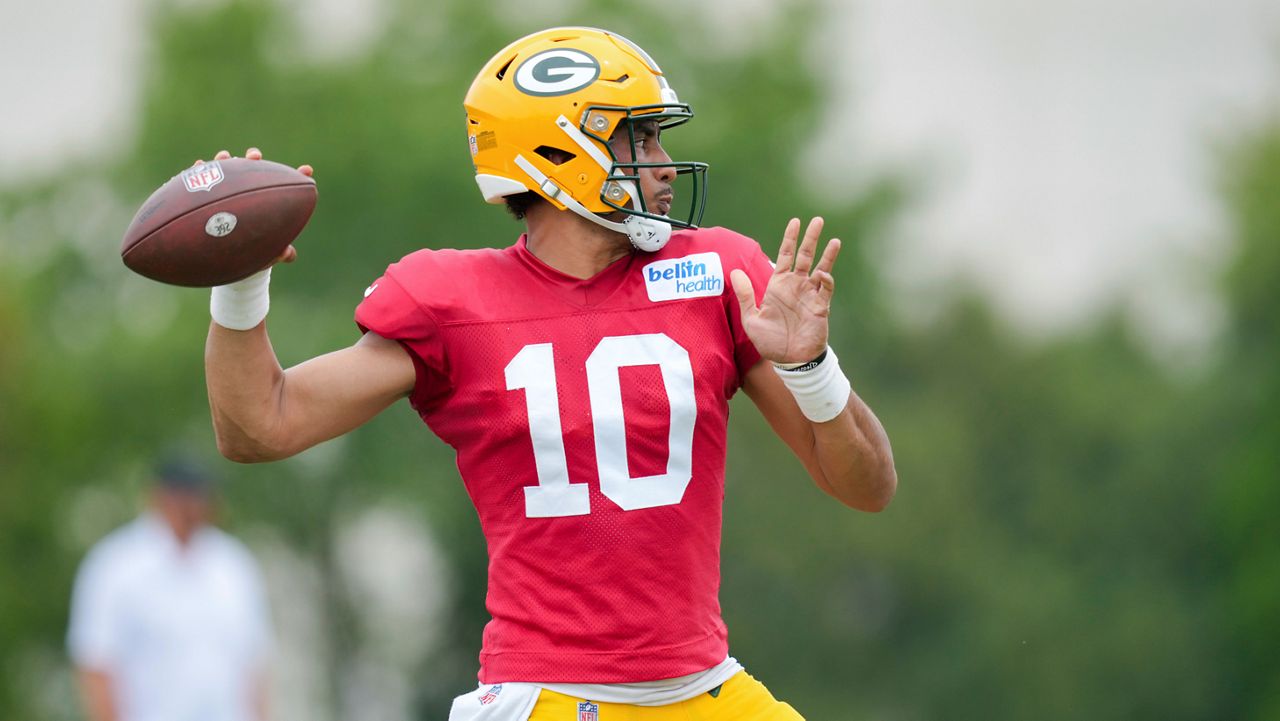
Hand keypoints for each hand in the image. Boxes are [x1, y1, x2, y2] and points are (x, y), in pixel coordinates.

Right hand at [195, 147, 313, 265]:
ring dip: (225, 160)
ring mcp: (226, 188)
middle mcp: (247, 189)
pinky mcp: (205, 194)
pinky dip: (199, 170)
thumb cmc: (251, 249)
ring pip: (226, 169)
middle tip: (254, 157)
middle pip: (252, 168)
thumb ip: (278, 253)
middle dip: (253, 158)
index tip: (308, 171)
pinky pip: (199, 180)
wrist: (224, 256)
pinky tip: (198, 164)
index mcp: (267, 200)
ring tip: (225, 156)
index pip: (283, 186)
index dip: (297, 176)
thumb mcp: (265, 252)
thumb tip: (288, 254)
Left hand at [730, 217, 840, 363]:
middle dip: (811, 238)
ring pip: (821, 269)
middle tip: (817, 220)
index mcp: (779, 285)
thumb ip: (745, 295)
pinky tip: (822, 273)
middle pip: (805, 256)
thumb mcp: (751, 318)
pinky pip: (826, 289)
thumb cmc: (770, 341)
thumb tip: (734, 272)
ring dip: (827, 255)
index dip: (790, 238)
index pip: (785, 255)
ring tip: (835, 240)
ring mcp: (810, 295)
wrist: (789, 361)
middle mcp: (796, 286)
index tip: (794, 222)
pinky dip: (825, 280)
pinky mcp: (820, 307)